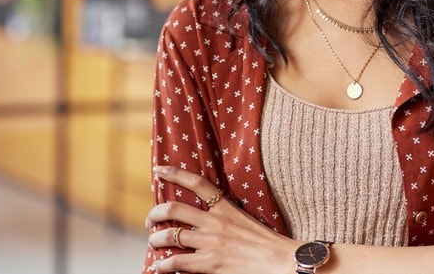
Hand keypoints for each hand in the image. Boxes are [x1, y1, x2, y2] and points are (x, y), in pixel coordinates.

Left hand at [146, 165, 296, 273]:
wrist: (282, 262)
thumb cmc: (268, 244)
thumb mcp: (246, 220)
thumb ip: (227, 216)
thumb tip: (208, 217)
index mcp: (226, 208)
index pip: (197, 183)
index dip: (174, 173)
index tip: (159, 170)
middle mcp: (215, 222)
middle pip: (174, 209)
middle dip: (155, 213)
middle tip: (150, 220)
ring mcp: (211, 243)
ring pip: (170, 236)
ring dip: (156, 239)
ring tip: (153, 243)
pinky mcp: (210, 264)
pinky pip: (177, 262)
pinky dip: (164, 265)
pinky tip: (159, 268)